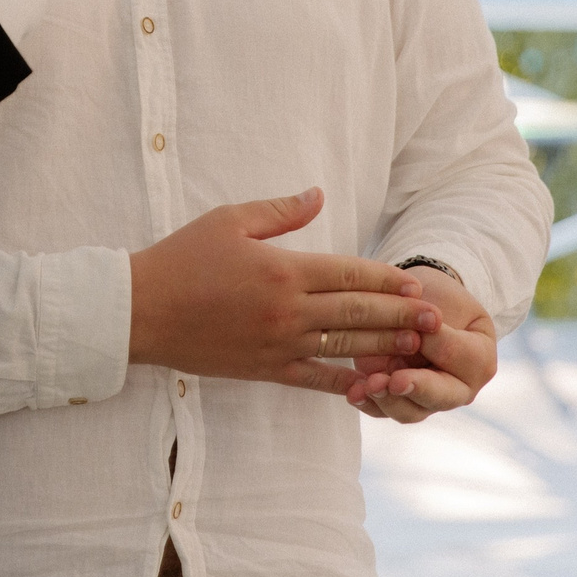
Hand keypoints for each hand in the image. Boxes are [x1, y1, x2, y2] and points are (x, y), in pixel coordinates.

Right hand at [128, 188, 435, 395]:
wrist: (140, 311)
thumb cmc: (182, 259)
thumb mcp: (229, 220)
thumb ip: (280, 210)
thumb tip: (318, 194)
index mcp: (283, 269)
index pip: (349, 273)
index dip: (386, 278)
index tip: (414, 282)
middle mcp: (287, 310)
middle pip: (358, 311)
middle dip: (400, 314)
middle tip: (435, 318)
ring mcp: (278, 344)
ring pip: (344, 345)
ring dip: (385, 345)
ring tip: (417, 346)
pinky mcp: (265, 370)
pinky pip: (315, 379)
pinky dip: (345, 382)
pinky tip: (369, 382)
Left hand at [344, 264, 497, 421]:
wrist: (415, 303)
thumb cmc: (434, 296)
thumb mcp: (439, 297)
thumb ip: (428, 318)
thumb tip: (413, 335)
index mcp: (480, 358)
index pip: (462, 357)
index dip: (438, 346)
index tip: (419, 332)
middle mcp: (458, 387)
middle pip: (442, 397)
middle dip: (416, 388)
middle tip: (395, 382)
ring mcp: (427, 398)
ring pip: (410, 411)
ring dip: (387, 400)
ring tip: (367, 385)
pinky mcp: (398, 401)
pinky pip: (382, 411)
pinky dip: (366, 403)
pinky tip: (353, 392)